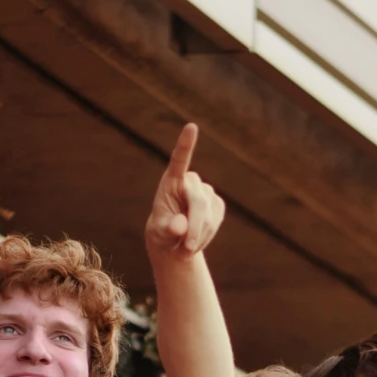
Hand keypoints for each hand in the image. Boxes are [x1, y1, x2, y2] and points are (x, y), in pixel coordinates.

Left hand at [146, 124, 224, 263]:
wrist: (175, 242)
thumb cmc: (162, 234)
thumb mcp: (159, 235)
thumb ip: (168, 229)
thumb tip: (179, 226)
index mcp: (170, 181)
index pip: (178, 160)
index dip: (186, 144)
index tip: (191, 126)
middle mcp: (190, 181)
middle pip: (199, 202)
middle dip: (195, 228)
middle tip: (187, 250)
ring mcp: (206, 191)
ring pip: (209, 214)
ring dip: (199, 234)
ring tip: (186, 246)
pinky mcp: (217, 204)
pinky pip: (216, 219)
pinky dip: (207, 234)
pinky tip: (197, 237)